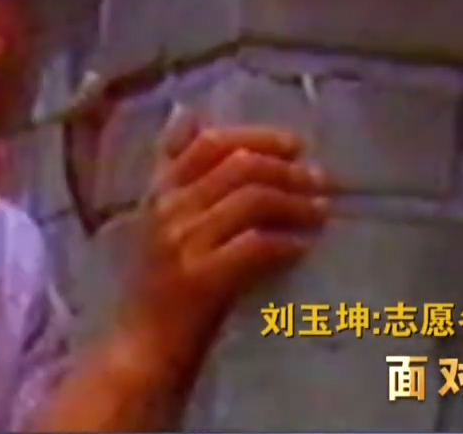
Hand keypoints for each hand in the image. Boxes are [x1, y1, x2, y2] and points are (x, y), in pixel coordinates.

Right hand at [119, 104, 331, 368]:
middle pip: (239, 167)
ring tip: (320, 213)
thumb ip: (175, 171)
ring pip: (252, 200)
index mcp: (160, 192)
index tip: (296, 146)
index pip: (210, 143)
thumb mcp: (159, 218)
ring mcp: (182, 243)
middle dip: (288, 170)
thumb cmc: (159, 286)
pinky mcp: (200, 279)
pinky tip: (302, 248)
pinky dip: (286, 242)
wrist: (141, 349)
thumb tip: (191, 114)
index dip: (259, 138)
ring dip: (295, 203)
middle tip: (321, 182)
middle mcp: (168, 210)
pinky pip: (255, 245)